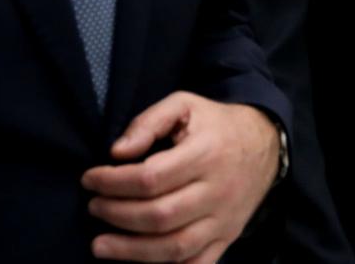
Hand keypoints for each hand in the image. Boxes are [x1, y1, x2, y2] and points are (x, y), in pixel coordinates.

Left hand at [81, 92, 279, 262]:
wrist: (264, 144)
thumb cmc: (215, 124)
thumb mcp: (184, 105)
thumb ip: (148, 122)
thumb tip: (117, 151)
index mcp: (205, 154)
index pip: (151, 178)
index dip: (113, 182)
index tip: (90, 179)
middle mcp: (217, 192)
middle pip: (160, 216)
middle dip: (117, 215)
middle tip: (93, 207)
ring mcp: (223, 220)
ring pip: (175, 247)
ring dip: (131, 251)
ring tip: (100, 245)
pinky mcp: (227, 238)